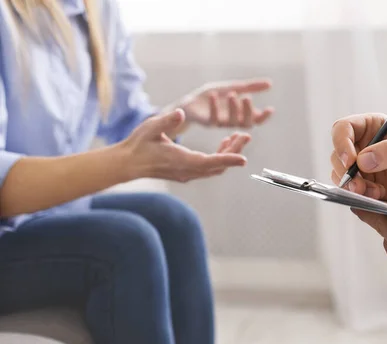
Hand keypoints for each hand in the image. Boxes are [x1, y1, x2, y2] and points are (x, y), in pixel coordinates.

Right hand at [119, 109, 250, 181]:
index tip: (244, 159)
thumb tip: (182, 113)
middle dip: (234, 152)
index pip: (209, 162)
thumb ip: (167, 120)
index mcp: (180, 160)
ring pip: (215, 169)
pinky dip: (220, 158)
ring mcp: (187, 174)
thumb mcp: (151, 127)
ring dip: (228, 155)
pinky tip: (224, 144)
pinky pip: (209, 169)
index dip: (227, 160)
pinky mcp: (187, 173)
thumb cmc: (138, 144)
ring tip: (238, 137)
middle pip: (218, 166)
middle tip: (246, 135)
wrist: (128, 163)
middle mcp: (187, 171)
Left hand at [174, 78, 273, 128]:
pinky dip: (214, 107)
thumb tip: (270, 84)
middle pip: (246, 123)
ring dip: (233, 109)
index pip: (257, 120)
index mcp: (241, 114)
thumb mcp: (233, 87)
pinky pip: (213, 119)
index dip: (264, 117)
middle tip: (247, 97)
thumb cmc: (213, 96)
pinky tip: (213, 96)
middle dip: (248, 111)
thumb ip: (250, 87)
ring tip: (232, 94)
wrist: (191, 102)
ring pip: (231, 122)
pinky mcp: (208, 123)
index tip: (270, 108)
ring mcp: (221, 123)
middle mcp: (233, 121)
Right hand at [330, 114, 386, 206]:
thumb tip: (363, 159)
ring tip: (375, 192)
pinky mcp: (362, 184)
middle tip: (359, 185)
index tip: (350, 161)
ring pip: (339, 173)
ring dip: (352, 185)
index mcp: (372, 126)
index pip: (343, 128)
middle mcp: (361, 144)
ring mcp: (360, 166)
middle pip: (337, 153)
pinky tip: (377, 196)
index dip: (341, 143)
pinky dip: (358, 195)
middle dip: (345, 171)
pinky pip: (348, 189)